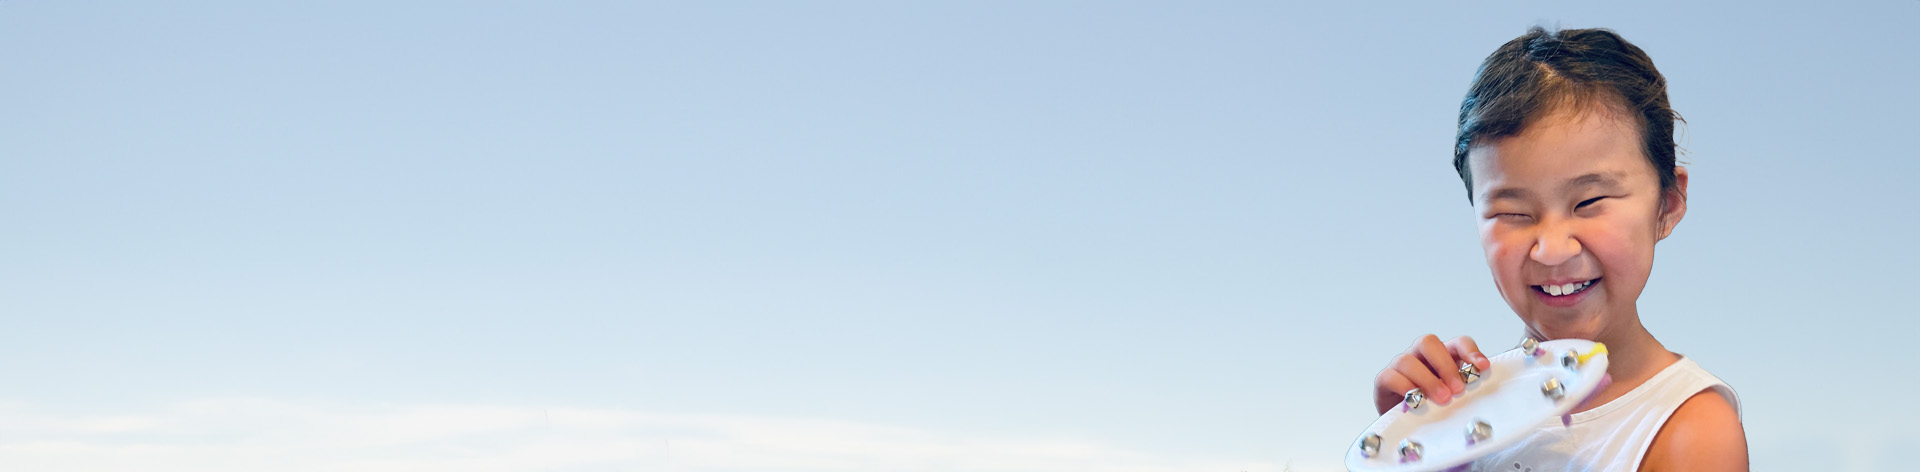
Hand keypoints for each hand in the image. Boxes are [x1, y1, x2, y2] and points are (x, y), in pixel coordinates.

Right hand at [1372, 335, 1490, 414]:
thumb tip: (1486, 398)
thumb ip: (1466, 392)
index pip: (1458, 343)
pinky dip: (1404, 388)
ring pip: (1407, 360)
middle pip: (1428, 342)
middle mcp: (1420, 356)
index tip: (1483, 368)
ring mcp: (1400, 366)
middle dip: (1445, 365)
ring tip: (1442, 399)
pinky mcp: (1384, 380)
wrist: (1409, 429)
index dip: (1471, 352)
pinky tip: (1415, 401)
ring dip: (1427, 380)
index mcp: (1443, 357)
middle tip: (1458, 389)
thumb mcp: (1456, 399)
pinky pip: (1390, 377)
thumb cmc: (1435, 410)